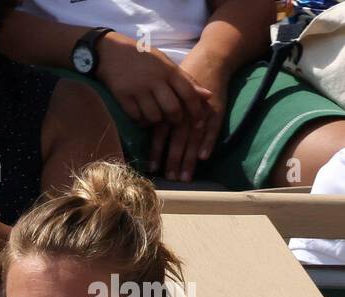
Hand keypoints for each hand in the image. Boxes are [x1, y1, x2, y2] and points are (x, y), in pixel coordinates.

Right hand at [96, 31, 213, 129]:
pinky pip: (136, 117)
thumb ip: (186, 80)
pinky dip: (141, 121)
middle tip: (175, 122)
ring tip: (157, 120)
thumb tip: (208, 95)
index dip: (196, 110)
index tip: (199, 121)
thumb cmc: (142, 57)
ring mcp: (138, 89)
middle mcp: (156, 80)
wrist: (111, 51)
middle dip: (176, 120)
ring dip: (157, 122)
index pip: (188, 94)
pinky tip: (142, 119)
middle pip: (172, 109)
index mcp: (169, 71)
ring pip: (154, 116)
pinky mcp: (123, 96)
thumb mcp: (166, 64)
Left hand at [149, 55, 228, 181]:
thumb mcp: (164, 95)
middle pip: (177, 140)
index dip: (156, 152)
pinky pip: (213, 127)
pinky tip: (204, 157)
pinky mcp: (216, 110)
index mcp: (169, 109)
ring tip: (184, 177)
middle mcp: (184, 112)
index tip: (152, 169)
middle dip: (173, 160)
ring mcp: (201, 111)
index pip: (160, 134)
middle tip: (170, 179)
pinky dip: (209, 141)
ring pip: (193, 138)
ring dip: (189, 158)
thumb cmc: (181, 82)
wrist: (209, 61)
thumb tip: (138, 128)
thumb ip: (154, 112)